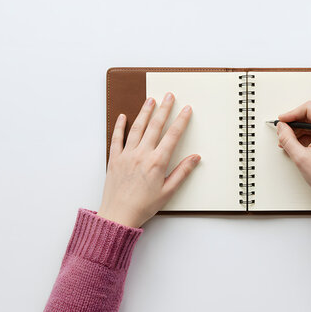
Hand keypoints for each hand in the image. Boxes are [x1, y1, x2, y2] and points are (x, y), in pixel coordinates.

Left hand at [98, 93, 200, 227]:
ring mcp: (127, 155)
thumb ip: (182, 172)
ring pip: (137, 128)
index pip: (172, 136)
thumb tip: (195, 158)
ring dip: (145, 112)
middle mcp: (142, 155)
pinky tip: (123, 116)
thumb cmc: (143, 206)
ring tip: (150, 100)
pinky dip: (120, 126)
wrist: (118, 215)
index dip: (181, 120)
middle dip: (164, 109)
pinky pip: (117, 138)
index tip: (186, 109)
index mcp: (157, 162)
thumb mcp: (168, 191)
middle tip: (169, 96)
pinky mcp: (114, 159)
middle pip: (155, 126)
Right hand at [276, 101, 310, 220]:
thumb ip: (288, 139)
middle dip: (293, 124)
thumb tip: (281, 127)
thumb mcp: (301, 157)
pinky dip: (302, 138)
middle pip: (309, 116)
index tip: (282, 121)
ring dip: (296, 132)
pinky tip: (293, 147)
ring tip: (286, 143)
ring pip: (309, 125)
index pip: (308, 109)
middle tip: (281, 133)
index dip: (292, 113)